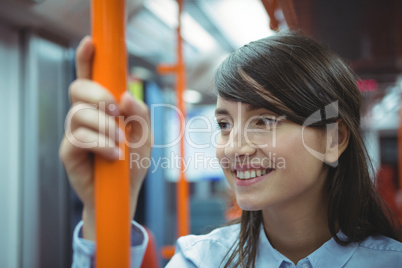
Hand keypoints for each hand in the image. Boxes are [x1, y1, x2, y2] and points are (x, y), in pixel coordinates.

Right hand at [59, 36, 152, 239]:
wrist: (126, 192)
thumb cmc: (134, 161)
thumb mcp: (146, 134)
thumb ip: (140, 113)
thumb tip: (125, 95)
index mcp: (102, 107)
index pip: (90, 77)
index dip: (87, 59)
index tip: (91, 42)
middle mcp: (85, 115)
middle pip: (78, 88)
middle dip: (98, 95)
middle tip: (116, 110)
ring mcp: (74, 132)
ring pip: (78, 113)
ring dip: (104, 126)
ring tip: (120, 142)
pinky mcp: (69, 151)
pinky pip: (78, 138)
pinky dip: (100, 144)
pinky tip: (114, 155)